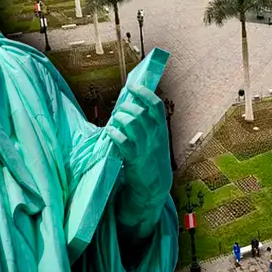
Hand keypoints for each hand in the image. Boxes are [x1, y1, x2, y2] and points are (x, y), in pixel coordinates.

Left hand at [103, 85, 171, 229]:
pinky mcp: (134, 159)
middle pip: (141, 113)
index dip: (144, 93)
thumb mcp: (156, 138)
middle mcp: (155, 137)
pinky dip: (114, 134)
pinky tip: (109, 132)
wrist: (155, 185)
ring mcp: (145, 148)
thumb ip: (148, 123)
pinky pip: (123, 142)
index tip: (132, 86)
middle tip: (119, 109)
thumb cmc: (152, 158)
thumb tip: (134, 103)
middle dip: (126, 107)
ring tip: (114, 120)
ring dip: (119, 118)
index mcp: (161, 129)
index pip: (156, 106)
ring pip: (132, 124)